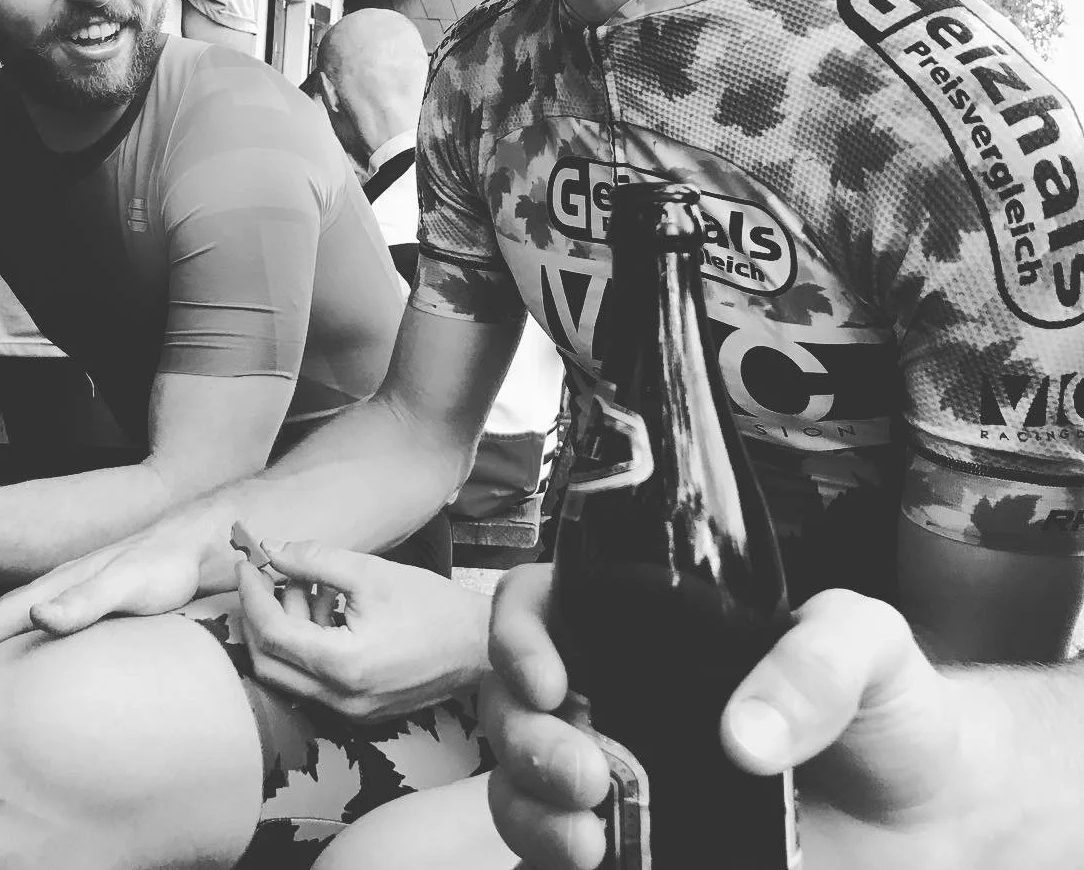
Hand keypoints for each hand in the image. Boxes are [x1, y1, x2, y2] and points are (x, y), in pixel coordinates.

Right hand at [0, 523, 205, 714]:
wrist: (198, 546)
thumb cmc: (167, 564)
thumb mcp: (129, 582)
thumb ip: (86, 599)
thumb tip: (37, 617)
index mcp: (49, 589)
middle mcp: (50, 595)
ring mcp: (66, 603)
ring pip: (5, 637)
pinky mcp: (85, 613)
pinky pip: (32, 642)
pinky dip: (10, 665)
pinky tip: (21, 688)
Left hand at [235, 539, 489, 720]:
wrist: (481, 648)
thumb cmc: (433, 608)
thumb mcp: (371, 573)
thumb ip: (316, 561)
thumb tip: (274, 551)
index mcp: (342, 666)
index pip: (272, 633)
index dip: (252, 594)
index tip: (247, 562)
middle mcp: (339, 699)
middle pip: (269, 661)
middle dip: (261, 613)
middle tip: (267, 575)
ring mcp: (348, 711)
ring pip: (289, 671)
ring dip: (287, 625)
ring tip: (310, 582)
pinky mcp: (358, 708)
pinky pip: (313, 678)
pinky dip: (308, 642)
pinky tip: (327, 606)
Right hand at [481, 566, 970, 869]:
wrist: (938, 824)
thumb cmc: (894, 710)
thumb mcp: (869, 646)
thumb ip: (816, 660)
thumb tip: (740, 738)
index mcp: (648, 633)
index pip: (543, 605)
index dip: (519, 633)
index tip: (549, 681)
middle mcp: (618, 703)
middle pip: (511, 702)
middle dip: (522, 737)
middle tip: (583, 775)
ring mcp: (625, 788)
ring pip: (517, 788)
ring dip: (527, 810)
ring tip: (589, 840)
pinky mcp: (646, 858)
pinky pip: (557, 859)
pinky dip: (548, 861)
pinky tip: (594, 865)